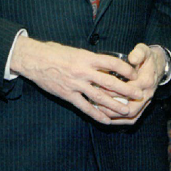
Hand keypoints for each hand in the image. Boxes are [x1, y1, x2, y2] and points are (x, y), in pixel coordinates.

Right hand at [11, 37, 142, 124]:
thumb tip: (102, 64)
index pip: (111, 63)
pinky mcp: (67, 95)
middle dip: (126, 89)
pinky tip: (106, 119)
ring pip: (100, 97)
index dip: (125, 69)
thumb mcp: (73, 51)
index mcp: (85, 57)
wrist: (32, 59)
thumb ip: (87, 58)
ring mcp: (75, 84)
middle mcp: (82, 71)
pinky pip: (85, 107)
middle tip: (138, 94)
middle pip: (110, 82)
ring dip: (115, 105)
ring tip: (127, 110)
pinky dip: (97, 114)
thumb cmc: (52, 52)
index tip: (133, 73)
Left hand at [101, 43, 164, 124]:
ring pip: (131, 116)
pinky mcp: (142, 106)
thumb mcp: (144, 51)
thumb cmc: (146, 58)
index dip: (115, 90)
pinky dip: (120, 120)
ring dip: (115, 116)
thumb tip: (131, 58)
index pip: (130, 90)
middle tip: (96, 103)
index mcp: (146, 81)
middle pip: (131, 108)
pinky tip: (107, 118)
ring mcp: (145, 102)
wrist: (158, 66)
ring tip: (98, 112)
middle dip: (113, 107)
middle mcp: (147, 94)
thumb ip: (138, 53)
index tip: (99, 87)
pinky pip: (133, 119)